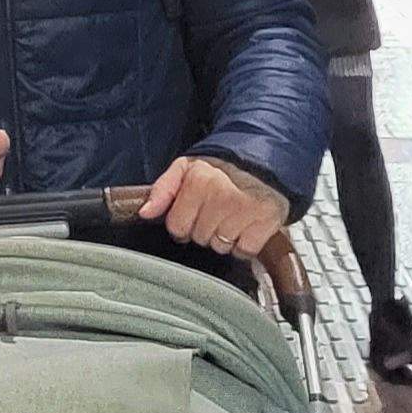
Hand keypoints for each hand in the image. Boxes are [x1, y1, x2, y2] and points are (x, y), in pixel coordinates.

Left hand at [143, 153, 289, 257]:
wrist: (263, 161)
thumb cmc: (221, 168)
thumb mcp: (186, 168)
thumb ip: (162, 189)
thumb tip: (145, 213)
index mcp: (198, 181)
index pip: (176, 227)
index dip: (183, 223)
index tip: (193, 213)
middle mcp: (221, 196)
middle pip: (199, 238)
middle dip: (204, 229)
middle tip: (216, 211)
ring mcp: (245, 211)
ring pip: (220, 247)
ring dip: (224, 237)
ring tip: (231, 217)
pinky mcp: (266, 222)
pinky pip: (244, 251)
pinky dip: (244, 245)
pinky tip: (245, 226)